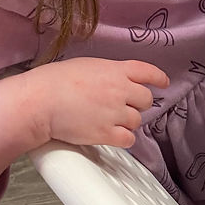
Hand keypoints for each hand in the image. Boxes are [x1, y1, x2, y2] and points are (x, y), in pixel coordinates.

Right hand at [31, 57, 169, 148]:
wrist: (41, 100)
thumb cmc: (56, 81)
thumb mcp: (88, 66)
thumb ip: (108, 72)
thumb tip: (116, 80)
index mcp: (116, 70)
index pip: (147, 71)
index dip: (158, 78)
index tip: (163, 83)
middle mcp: (120, 90)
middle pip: (146, 99)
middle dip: (138, 104)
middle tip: (124, 107)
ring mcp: (115, 112)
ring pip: (137, 121)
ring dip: (127, 122)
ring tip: (109, 120)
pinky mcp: (106, 133)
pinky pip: (128, 139)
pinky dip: (124, 139)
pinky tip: (113, 135)